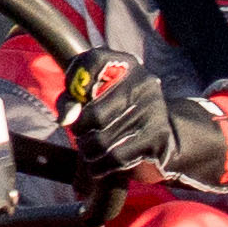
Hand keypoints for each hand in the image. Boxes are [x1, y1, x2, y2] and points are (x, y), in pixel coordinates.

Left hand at [73, 63, 227, 184]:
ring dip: (88, 152)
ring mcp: (153, 109)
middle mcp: (143, 82)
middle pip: (94, 114)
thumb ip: (72, 99)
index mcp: (126, 65)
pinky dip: (100, 167)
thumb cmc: (117, 114)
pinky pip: (117, 157)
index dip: (76, 78)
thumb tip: (66, 118)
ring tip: (89, 151)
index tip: (75, 96)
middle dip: (79, 131)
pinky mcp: (158, 136)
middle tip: (80, 135)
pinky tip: (97, 166)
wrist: (160, 137)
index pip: (94, 60)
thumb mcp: (95, 98)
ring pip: (103, 140)